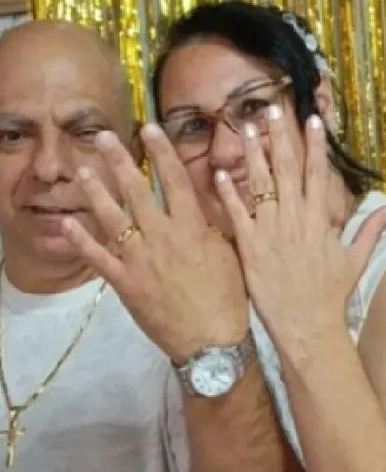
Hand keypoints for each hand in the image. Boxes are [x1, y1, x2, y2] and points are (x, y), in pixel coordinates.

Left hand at [62, 124, 247, 363]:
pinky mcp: (125, 284)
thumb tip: (215, 185)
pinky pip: (99, 259)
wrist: (211, 343)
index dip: (161, 151)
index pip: (175, 179)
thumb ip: (219, 217)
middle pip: (137, 191)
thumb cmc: (228, 296)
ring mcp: (140, 260)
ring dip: (96, 193)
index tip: (149, 128)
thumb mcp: (231, 250)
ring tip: (82, 171)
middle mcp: (163, 237)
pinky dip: (82, 241)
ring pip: (113, 219)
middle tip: (102, 137)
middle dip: (119, 161)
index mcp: (191, 227)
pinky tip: (68, 223)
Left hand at [215, 108, 385, 362]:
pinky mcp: (250, 247)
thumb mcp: (354, 261)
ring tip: (247, 128)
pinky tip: (219, 174)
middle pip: (288, 169)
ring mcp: (271, 231)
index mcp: (319, 220)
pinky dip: (228, 194)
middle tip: (273, 108)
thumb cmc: (330, 296)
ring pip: (261, 184)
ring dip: (254, 154)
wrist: (307, 327)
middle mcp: (295, 219)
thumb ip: (369, 231)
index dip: (315, 146)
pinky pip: (237, 215)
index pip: (318, 174)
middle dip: (281, 137)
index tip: (311, 120)